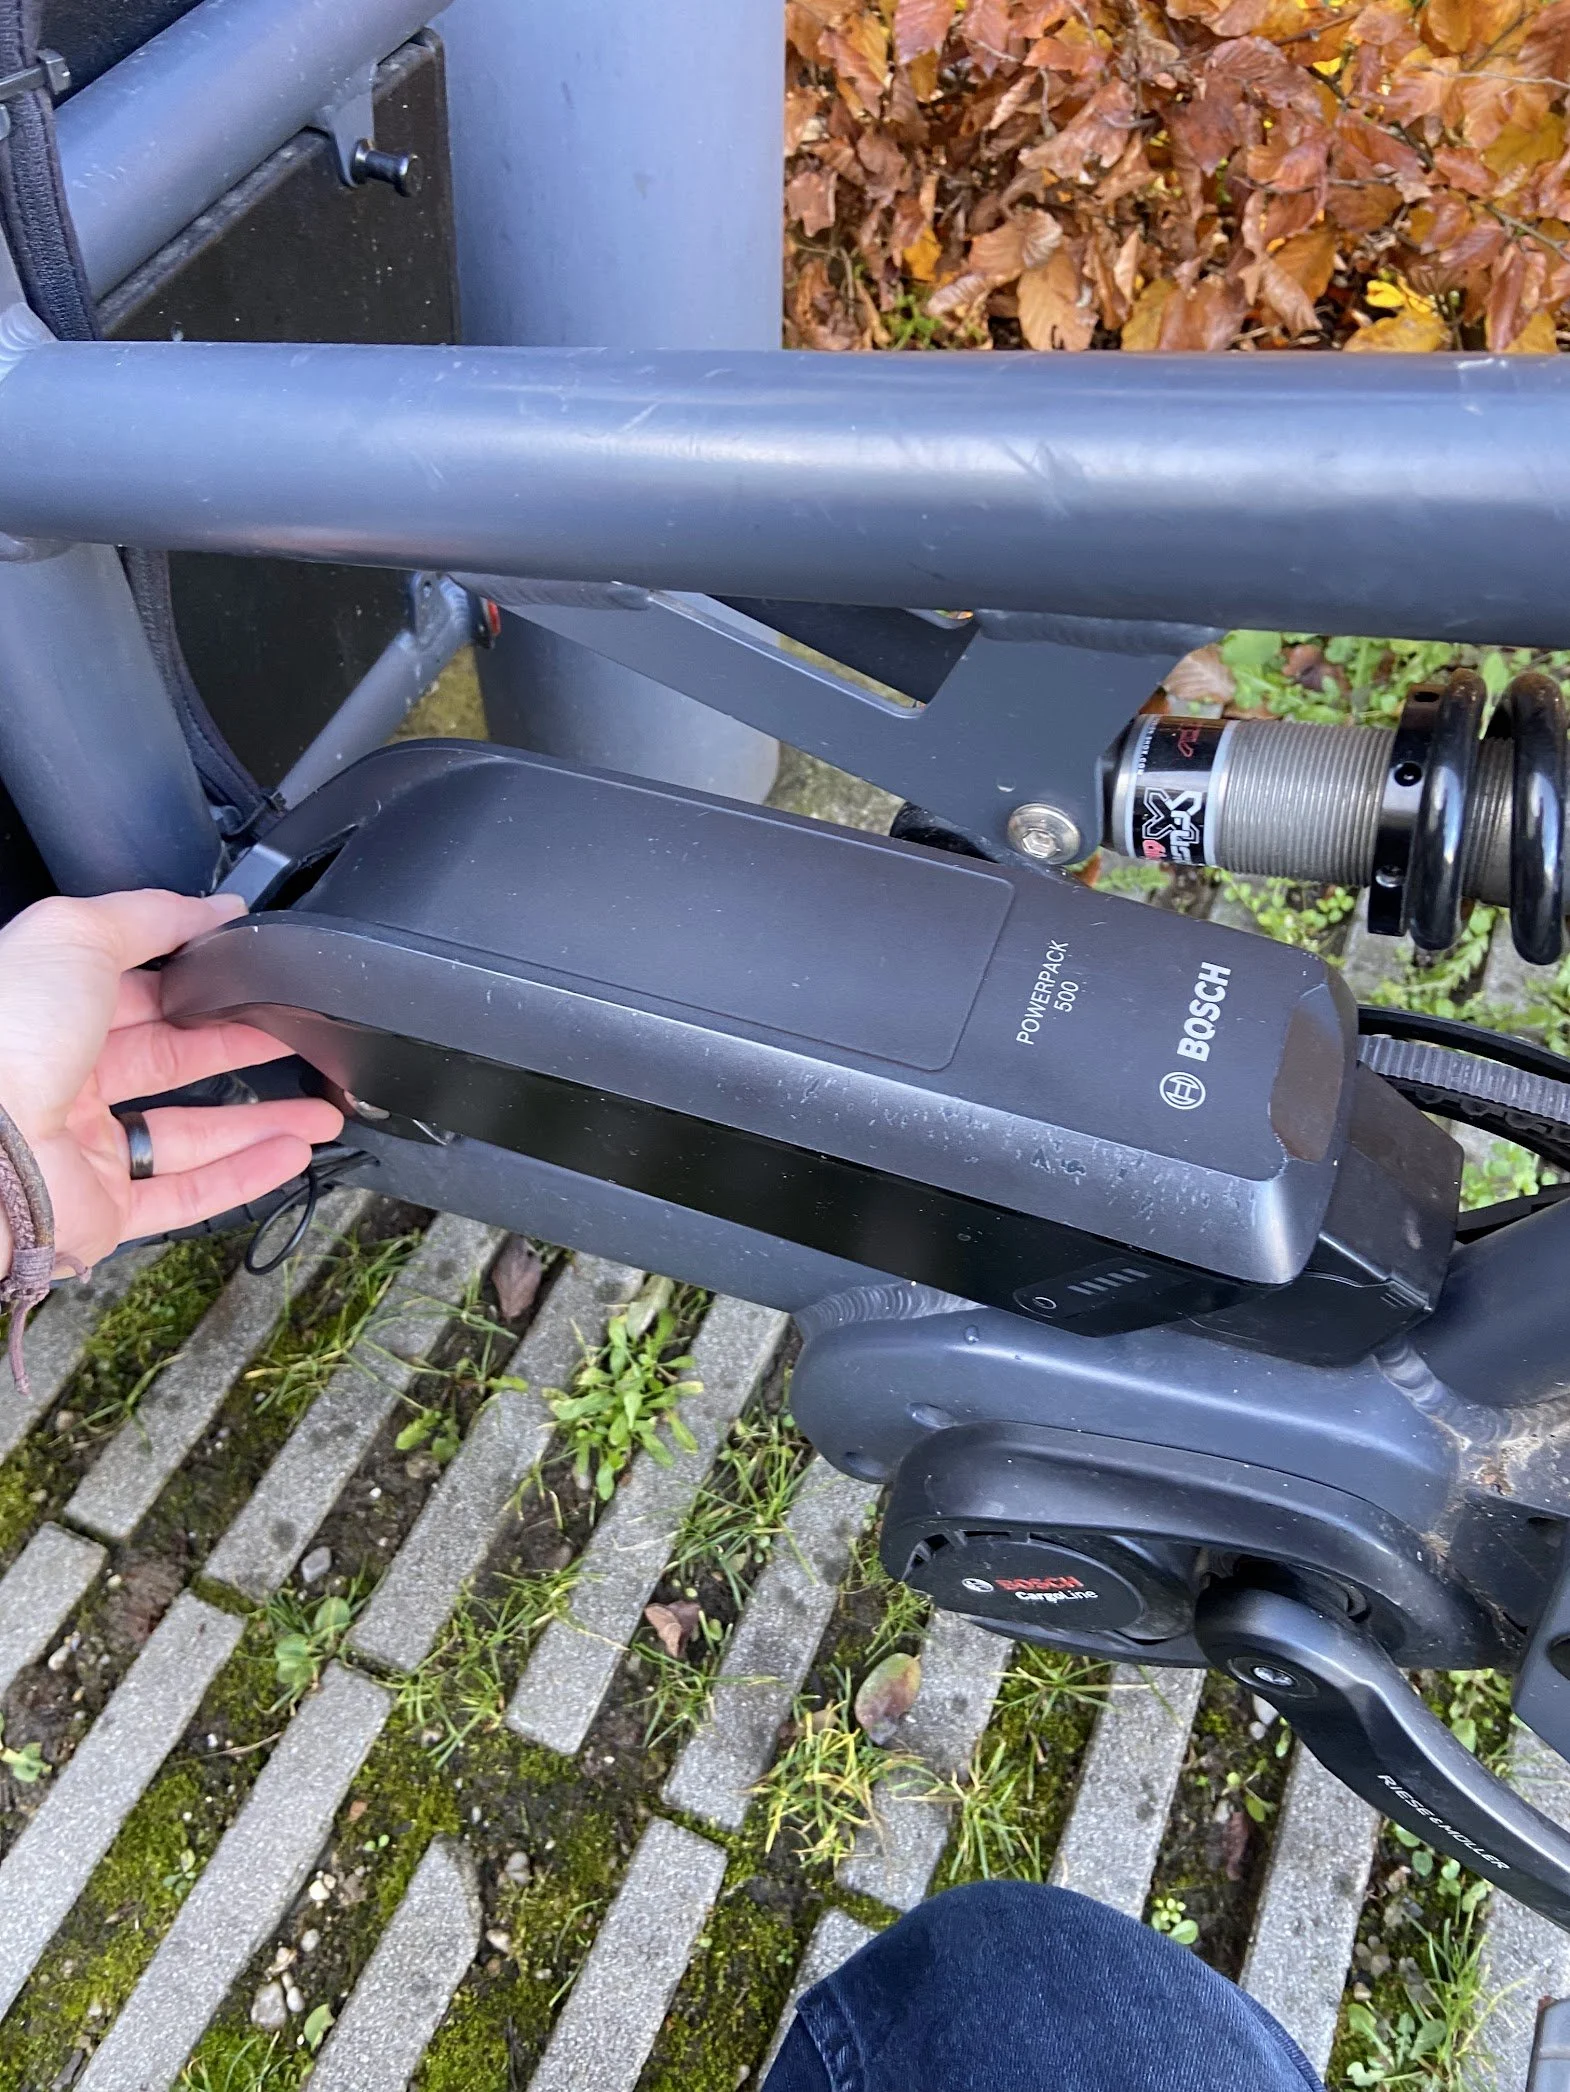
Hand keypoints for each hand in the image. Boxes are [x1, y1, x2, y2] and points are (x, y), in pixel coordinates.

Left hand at [0, 889, 342, 1273]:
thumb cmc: (8, 1035)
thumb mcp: (77, 934)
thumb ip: (152, 914)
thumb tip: (214, 906)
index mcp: (49, 1011)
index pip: (139, 991)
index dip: (201, 982)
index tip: (255, 972)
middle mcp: (64, 1080)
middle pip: (173, 1060)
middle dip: (243, 1047)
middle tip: (299, 1035)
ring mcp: (83, 1148)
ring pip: (189, 1134)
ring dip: (262, 1121)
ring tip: (321, 1111)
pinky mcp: (102, 1209)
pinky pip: (184, 1194)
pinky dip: (244, 1176)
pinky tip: (290, 1153)